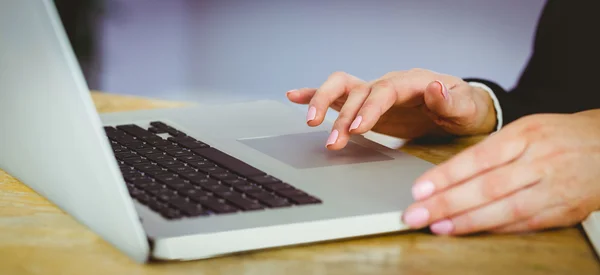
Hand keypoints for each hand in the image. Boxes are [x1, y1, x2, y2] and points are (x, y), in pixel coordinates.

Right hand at [286, 69, 497, 149]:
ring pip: (342, 86)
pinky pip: (338, 94)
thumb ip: (451, 100)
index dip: (368, 108)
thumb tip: (434, 87)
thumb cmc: (464, 108)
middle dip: (342, 115)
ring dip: (324, 103)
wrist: (460, 108)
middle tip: (333, 140)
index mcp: (412, 82)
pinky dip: (315, 94)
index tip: (356, 128)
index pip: (384, 91)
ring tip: (310, 122)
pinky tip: (295, 96)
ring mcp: (375, 91)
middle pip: (358, 89)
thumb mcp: (466, 107)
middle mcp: (389, 83)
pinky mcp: (366, 103)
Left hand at [401, 111, 599, 234]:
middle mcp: (540, 161)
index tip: (419, 189)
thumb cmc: (559, 136)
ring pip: (505, 209)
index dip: (446, 176)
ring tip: (438, 227)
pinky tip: (470, 232)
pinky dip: (495, 230)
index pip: (478, 158)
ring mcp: (554, 188)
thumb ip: (489, 151)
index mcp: (526, 135)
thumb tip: (447, 175)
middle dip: (446, 203)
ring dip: (467, 221)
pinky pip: (525, 224)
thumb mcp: (524, 130)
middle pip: (487, 187)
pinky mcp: (565, 211)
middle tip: (415, 214)